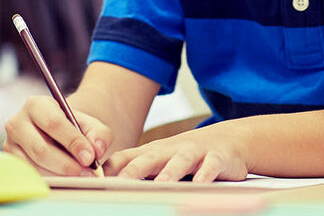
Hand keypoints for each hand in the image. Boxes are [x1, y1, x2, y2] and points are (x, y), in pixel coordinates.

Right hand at [3, 95, 112, 175]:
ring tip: (79, 176)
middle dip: (67, 164)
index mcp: (36, 105)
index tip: (90, 158)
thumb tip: (97, 149)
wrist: (58, 136)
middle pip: (41, 149)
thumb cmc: (74, 129)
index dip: (73, 142)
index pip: (53, 124)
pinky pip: (30, 177)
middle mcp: (17, 123)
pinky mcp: (11, 164)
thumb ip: (99, 134)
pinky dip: (51, 181)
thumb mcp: (90, 125)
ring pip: (35, 167)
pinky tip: (65, 180)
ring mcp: (10, 145)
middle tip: (87, 173)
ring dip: (60, 175)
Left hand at [105, 123, 247, 182]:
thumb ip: (134, 169)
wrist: (227, 139)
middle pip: (149, 159)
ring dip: (171, 171)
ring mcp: (193, 152)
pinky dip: (206, 173)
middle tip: (122, 183)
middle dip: (135, 170)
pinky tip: (200, 182)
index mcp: (152, 153)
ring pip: (180, 161)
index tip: (96, 182)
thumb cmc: (185, 154)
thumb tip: (102, 183)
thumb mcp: (158, 159)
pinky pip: (211, 165)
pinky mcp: (216, 157)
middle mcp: (170, 150)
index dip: (110, 170)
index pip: (125, 158)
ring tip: (162, 183)